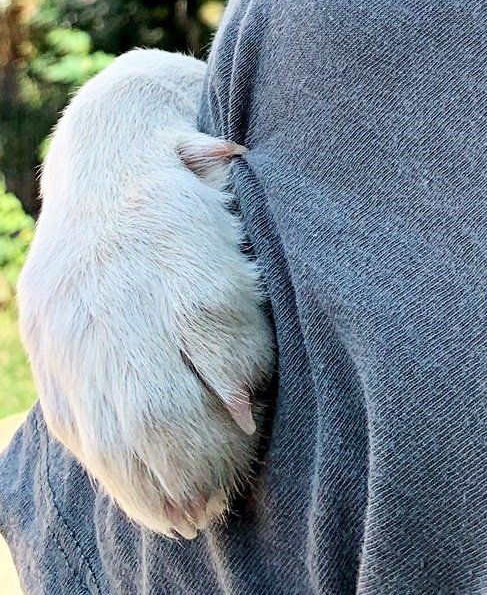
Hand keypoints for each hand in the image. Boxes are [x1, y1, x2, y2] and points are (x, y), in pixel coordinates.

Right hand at [18, 52, 274, 538]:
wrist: (108, 150)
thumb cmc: (204, 178)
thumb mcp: (237, 182)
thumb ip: (250, 217)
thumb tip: (242, 227)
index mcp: (172, 233)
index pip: (204, 309)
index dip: (232, 367)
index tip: (256, 413)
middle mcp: (115, 288)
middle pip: (152, 391)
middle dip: (197, 452)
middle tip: (234, 488)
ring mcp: (75, 329)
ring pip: (115, 424)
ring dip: (163, 479)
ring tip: (206, 511)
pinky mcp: (54, 357)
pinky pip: (85, 432)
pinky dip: (126, 478)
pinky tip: (166, 508)